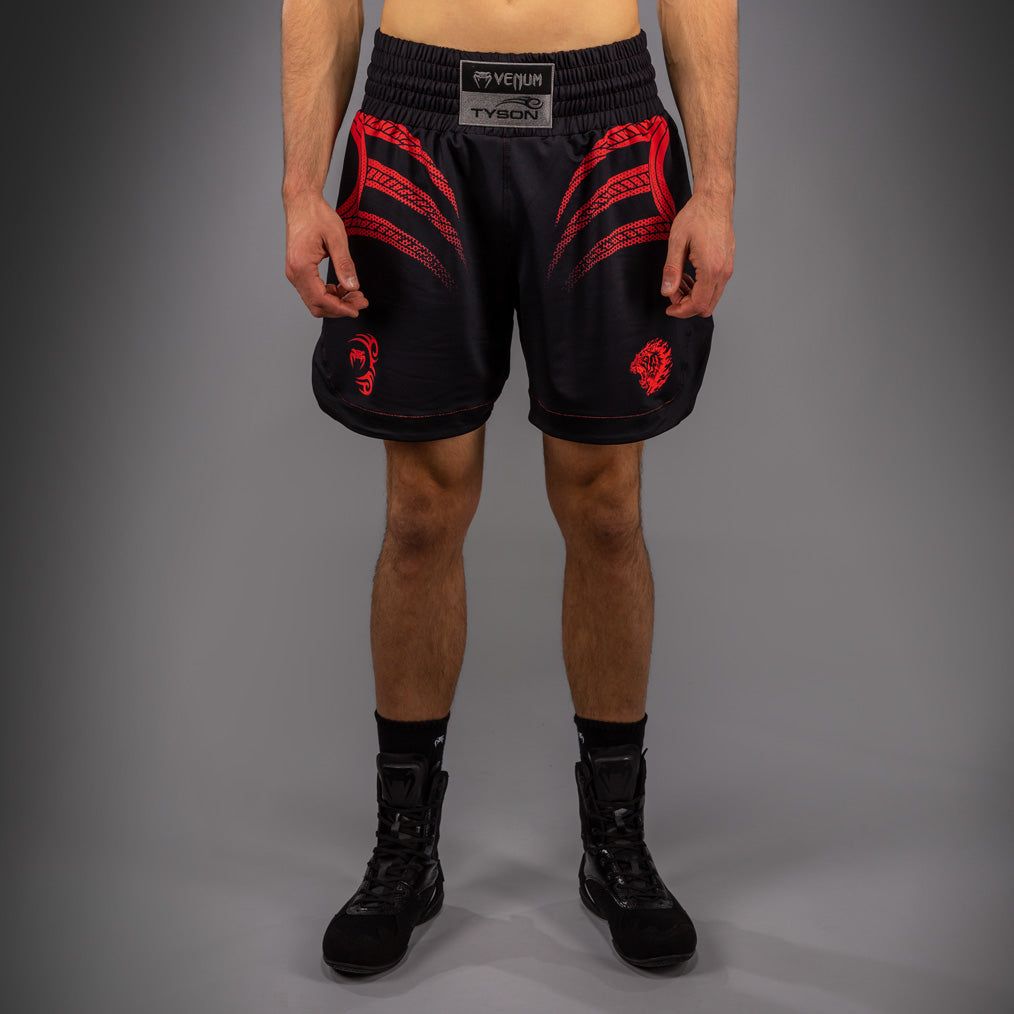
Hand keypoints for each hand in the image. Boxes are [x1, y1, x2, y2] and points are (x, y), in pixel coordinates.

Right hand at [283, 192, 367, 317]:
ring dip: (336, 302)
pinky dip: (330, 295)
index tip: (358, 309)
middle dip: (340, 307)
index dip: (341, 308)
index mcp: (301, 267)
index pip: (321, 299)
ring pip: (316, 301)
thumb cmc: (316, 215)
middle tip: (361, 301)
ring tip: (356, 294)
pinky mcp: (299, 271)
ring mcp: (295, 273)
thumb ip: (344, 264)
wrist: (301, 202)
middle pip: (317, 305)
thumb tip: (353, 287)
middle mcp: (294, 273)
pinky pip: (314, 291)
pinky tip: (344, 288)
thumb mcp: (336, 238)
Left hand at [661, 192, 734, 317]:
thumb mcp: (677, 242)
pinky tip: (689, 275)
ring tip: (679, 281)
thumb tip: (667, 292)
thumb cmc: (697, 216)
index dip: (681, 310)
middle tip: (672, 293)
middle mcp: (723, 271)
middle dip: (687, 306)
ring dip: (693, 296)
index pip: (698, 304)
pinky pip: (715, 287)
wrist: (714, 199)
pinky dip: (701, 288)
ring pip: (711, 298)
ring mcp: (727, 268)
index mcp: (711, 268)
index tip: (668, 308)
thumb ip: (672, 270)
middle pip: (706, 306)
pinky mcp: (727, 264)